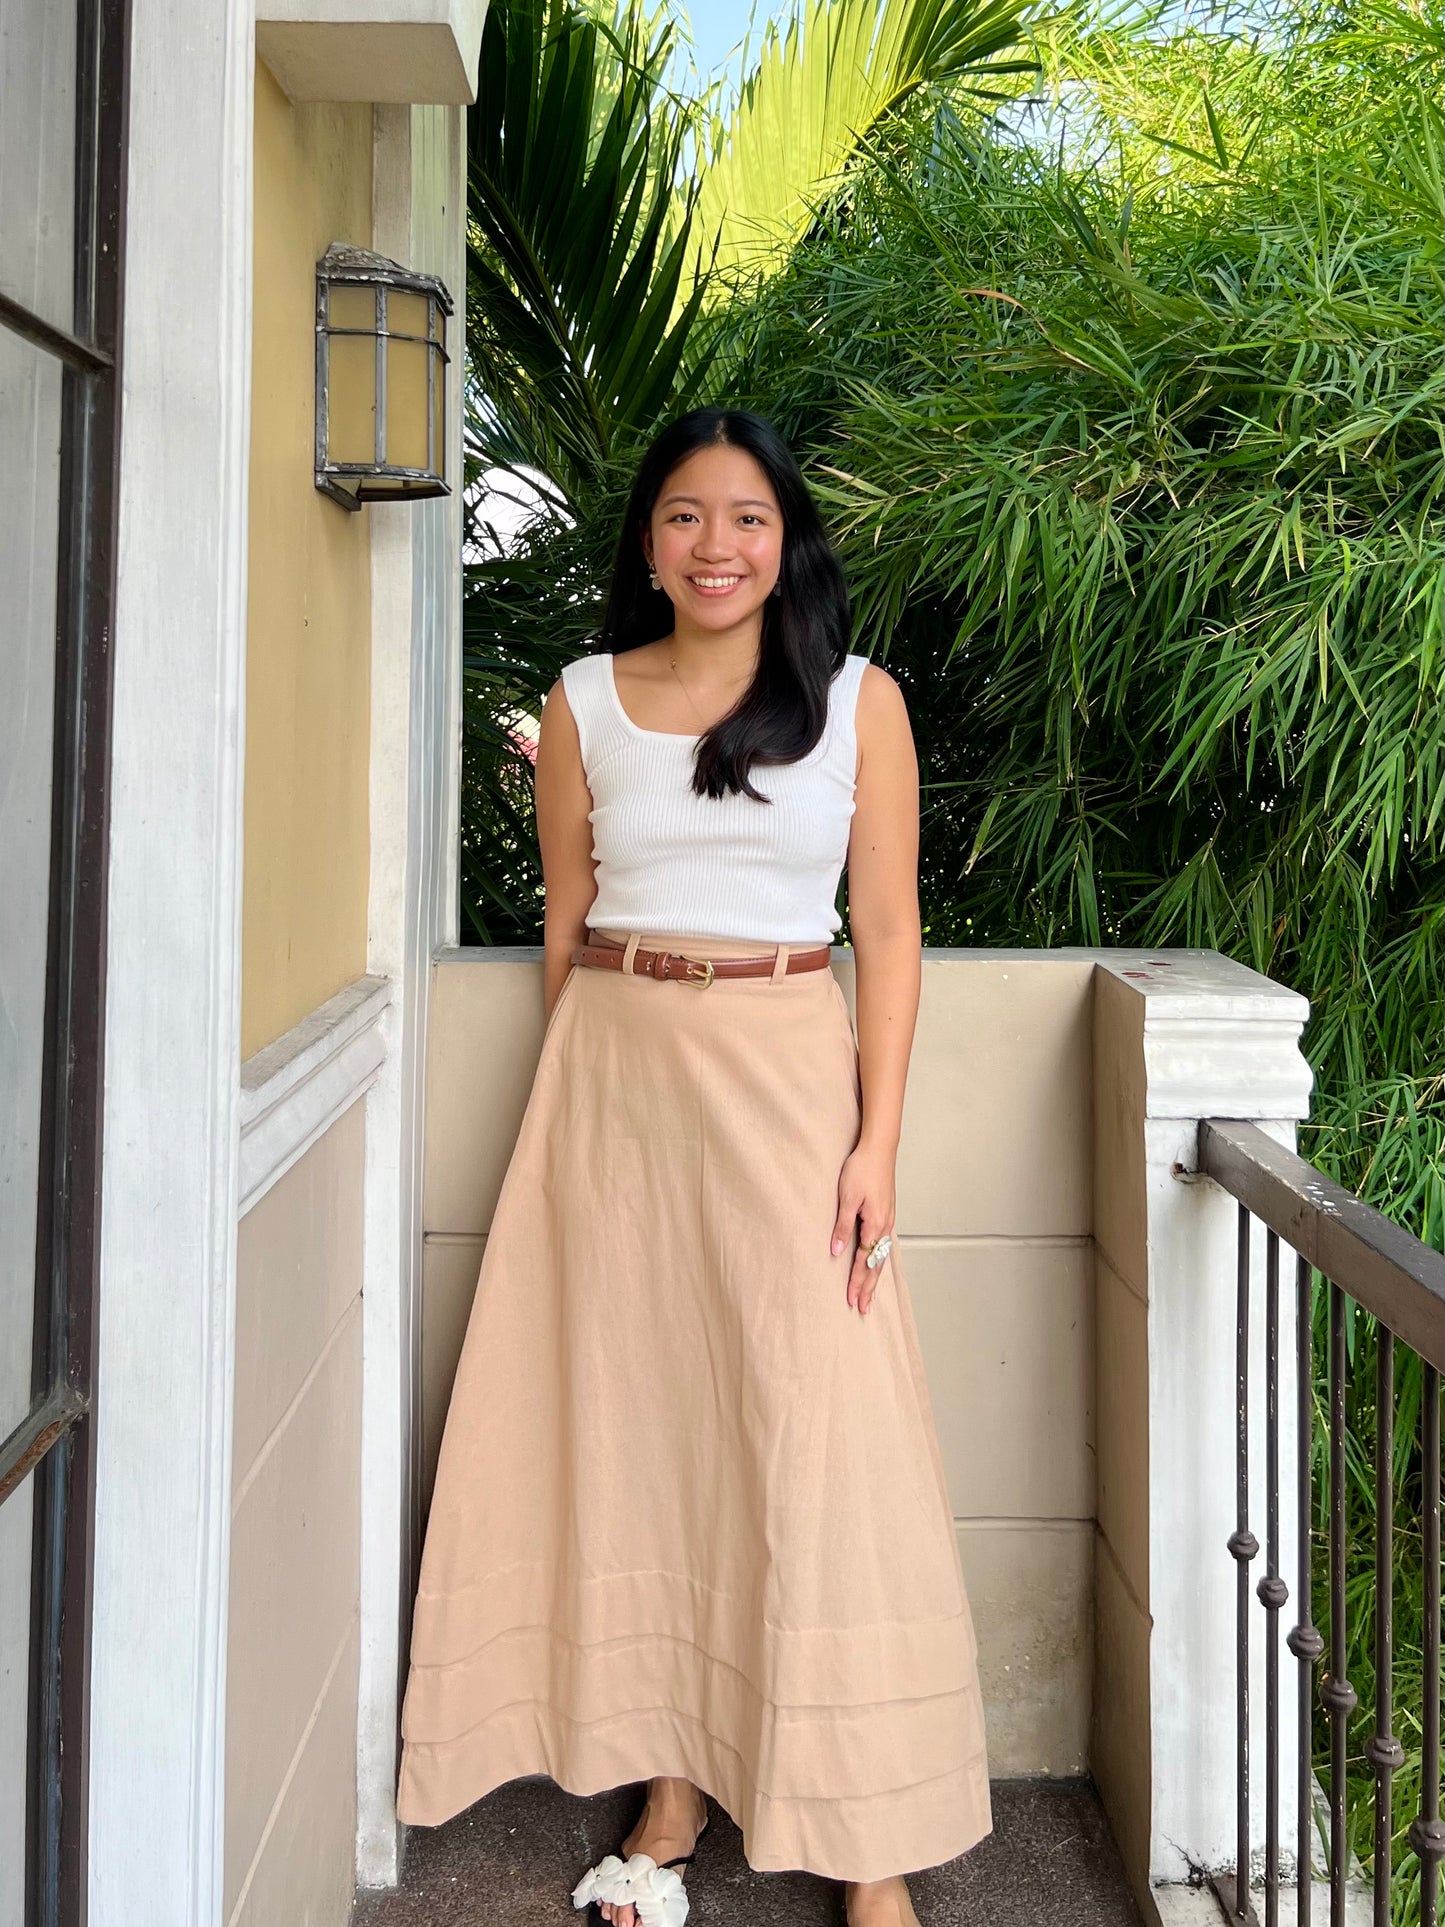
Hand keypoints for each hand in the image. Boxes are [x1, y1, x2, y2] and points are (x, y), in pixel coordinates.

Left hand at [830, 1140, 896, 1316]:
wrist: (879, 1148)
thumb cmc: (862, 1169)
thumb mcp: (847, 1197)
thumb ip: (843, 1226)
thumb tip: (837, 1252)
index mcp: (875, 1224)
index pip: (864, 1261)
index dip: (856, 1281)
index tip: (851, 1299)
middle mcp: (885, 1226)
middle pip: (876, 1264)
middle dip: (868, 1287)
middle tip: (862, 1308)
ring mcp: (888, 1220)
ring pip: (881, 1256)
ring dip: (874, 1277)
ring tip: (869, 1295)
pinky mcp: (886, 1214)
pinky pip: (883, 1245)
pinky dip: (878, 1261)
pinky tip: (876, 1265)